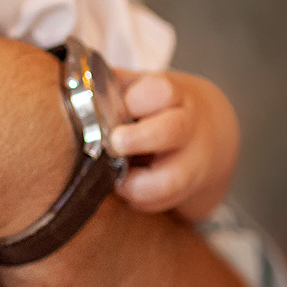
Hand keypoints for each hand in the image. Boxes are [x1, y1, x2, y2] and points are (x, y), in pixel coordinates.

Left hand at [106, 71, 239, 223]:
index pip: (160, 91)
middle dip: (139, 139)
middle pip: (171, 130)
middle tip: (115, 143)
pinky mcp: (190, 189)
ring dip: (138, 186)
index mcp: (173, 94)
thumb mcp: (144, 88)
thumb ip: (114, 87)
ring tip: (119, 181)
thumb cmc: (162, 108)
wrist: (211, 133)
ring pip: (172, 180)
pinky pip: (165, 202)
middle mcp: (187, 126)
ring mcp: (193, 161)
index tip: (122, 105)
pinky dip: (143, 202)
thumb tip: (75, 85)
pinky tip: (130, 192)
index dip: (138, 99)